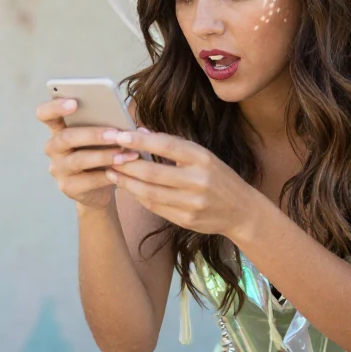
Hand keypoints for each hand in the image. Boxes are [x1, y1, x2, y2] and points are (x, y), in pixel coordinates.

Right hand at [37, 98, 140, 208]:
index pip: (45, 114)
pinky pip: (88, 180)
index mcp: (58, 129)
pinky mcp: (68, 187)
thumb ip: (104, 124)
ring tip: (124, 153)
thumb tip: (123, 118)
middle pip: (65, 137)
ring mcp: (58, 169)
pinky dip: (107, 174)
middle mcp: (53, 148)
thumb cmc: (100, 152)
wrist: (98, 188)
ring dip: (103, 155)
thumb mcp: (100, 137)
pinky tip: (122, 170)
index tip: (74, 102)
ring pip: (78, 160)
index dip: (55, 107)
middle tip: (115, 133)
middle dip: (92, 134)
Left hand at [107, 130, 262, 237]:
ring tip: (111, 173)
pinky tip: (129, 188)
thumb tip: (140, 131)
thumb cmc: (218, 177)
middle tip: (109, 157)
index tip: (120, 135)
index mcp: (203, 159)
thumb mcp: (202, 156)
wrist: (241, 210)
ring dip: (127, 183)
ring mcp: (192, 203)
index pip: (167, 146)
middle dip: (127, 165)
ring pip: (150, 192)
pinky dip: (139, 197)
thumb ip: (173, 145)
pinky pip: (156, 207)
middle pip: (153, 172)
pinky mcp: (186, 221)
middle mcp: (198, 181)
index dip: (141, 141)